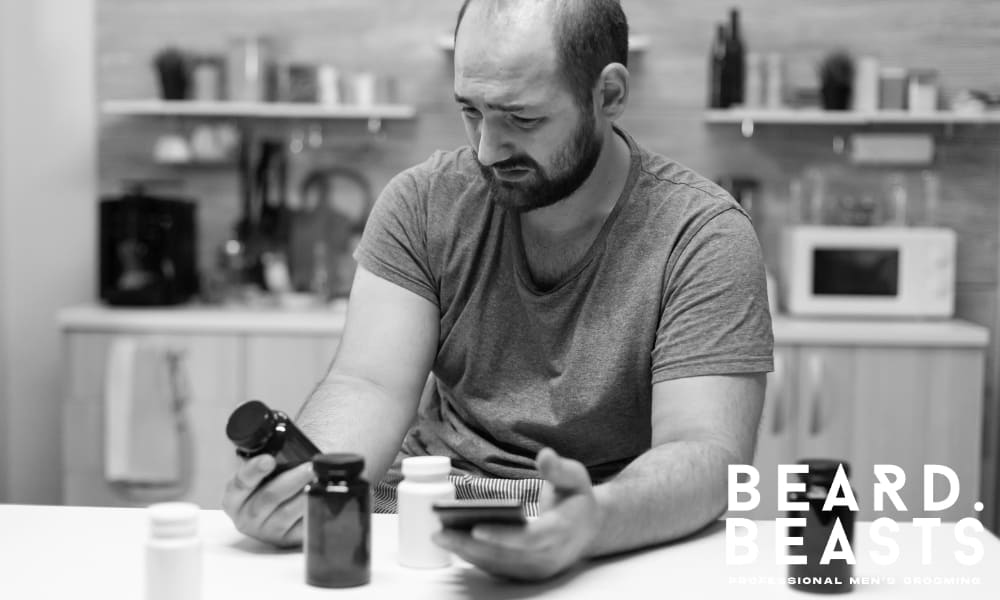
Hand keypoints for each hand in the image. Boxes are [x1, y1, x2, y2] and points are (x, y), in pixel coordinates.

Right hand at [221, 454, 313, 547]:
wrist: (273, 516)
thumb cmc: (265, 489)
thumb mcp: (258, 476)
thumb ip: (265, 464)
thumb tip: (283, 447)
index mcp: (233, 499)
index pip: (241, 483)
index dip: (254, 470)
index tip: (269, 460)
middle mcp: (246, 518)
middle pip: (269, 497)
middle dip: (292, 479)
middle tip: (309, 467)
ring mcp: (267, 532)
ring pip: (287, 512)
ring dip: (305, 494)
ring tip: (319, 480)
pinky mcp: (286, 541)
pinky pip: (301, 526)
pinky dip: (311, 510)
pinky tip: (320, 498)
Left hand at [432, 447, 601, 580]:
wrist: (588, 530)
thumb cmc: (577, 500)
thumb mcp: (577, 478)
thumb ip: (560, 469)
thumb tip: (545, 455)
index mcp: (561, 533)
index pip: (529, 540)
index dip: (502, 536)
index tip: (475, 528)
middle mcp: (548, 558)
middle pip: (505, 557)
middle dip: (471, 547)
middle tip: (440, 533)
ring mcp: (535, 569)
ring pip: (496, 565)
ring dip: (466, 553)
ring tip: (438, 535)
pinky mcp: (523, 573)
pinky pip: (495, 568)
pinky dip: (472, 556)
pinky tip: (452, 541)